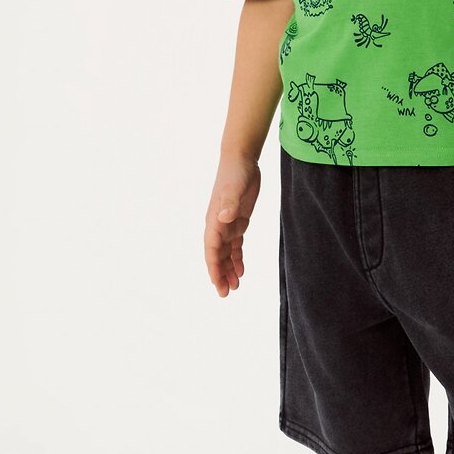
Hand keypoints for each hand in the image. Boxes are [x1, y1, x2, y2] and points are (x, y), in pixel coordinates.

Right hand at [205, 154, 260, 295]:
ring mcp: (227, 224)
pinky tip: (242, 271)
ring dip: (229, 270)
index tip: (218, 284)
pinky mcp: (238, 221)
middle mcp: (217, 225)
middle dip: (220, 275)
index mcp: (213, 221)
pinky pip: (235, 245)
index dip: (214, 269)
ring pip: (226, 253)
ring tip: (235, 287)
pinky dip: (237, 258)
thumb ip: (229, 203)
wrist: (241, 160)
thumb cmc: (235, 173)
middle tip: (226, 294)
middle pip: (216, 256)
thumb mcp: (234, 188)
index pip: (211, 250)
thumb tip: (224, 218)